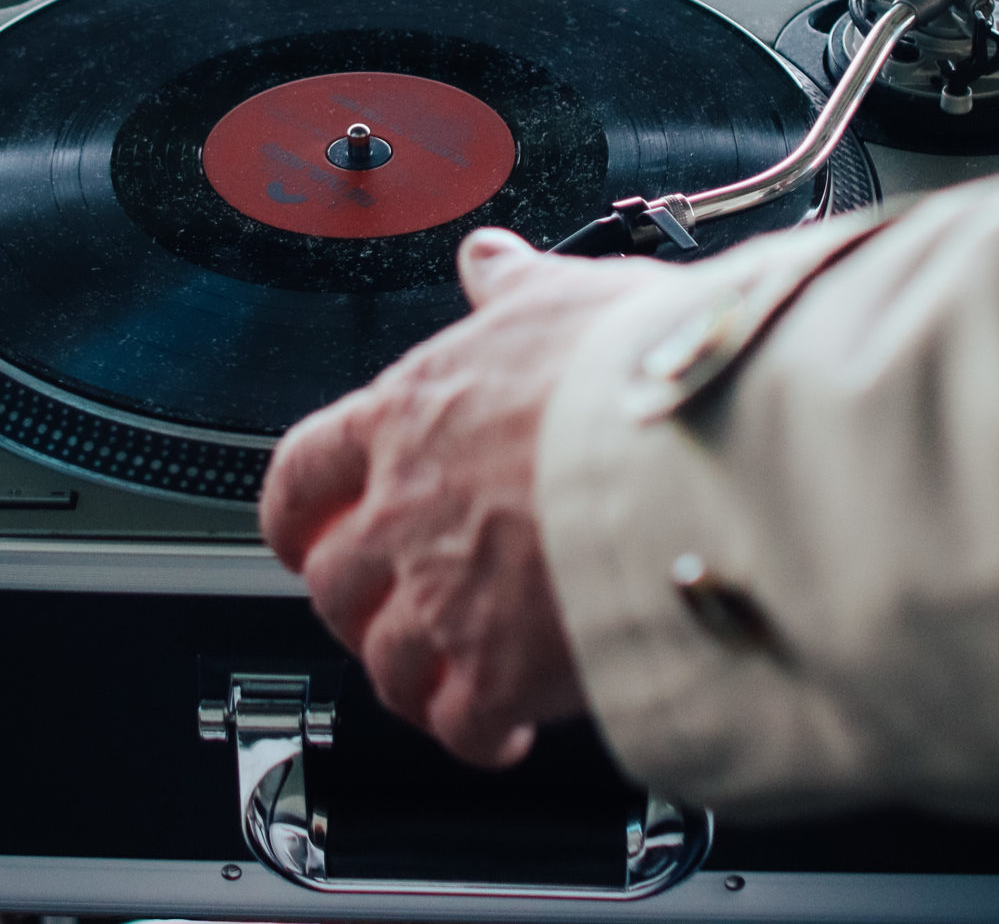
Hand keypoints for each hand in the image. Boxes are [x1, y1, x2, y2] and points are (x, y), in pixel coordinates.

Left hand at [259, 228, 654, 767]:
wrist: (702, 458)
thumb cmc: (638, 373)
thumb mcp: (566, 300)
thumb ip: (514, 290)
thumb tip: (490, 260)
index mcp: (409, 416)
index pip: (303, 472)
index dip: (297, 513)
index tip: (305, 532)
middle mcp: (405, 511)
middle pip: (334, 581)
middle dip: (359, 602)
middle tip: (399, 608)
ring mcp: (442, 597)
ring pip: (384, 662)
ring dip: (413, 675)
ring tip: (454, 678)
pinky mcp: (495, 672)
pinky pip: (458, 727)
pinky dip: (475, 737)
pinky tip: (507, 732)